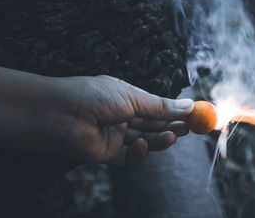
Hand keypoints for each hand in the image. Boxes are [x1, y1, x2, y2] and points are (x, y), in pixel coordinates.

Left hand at [55, 75, 193, 164]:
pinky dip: (140, 153)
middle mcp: (121, 116)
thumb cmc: (94, 96)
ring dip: (161, 139)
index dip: (174, 110)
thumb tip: (188, 105)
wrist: (61, 114)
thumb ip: (160, 106)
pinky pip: (129, 156)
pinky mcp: (107, 153)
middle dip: (172, 126)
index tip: (194, 114)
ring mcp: (114, 135)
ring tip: (174, 135)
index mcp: (125, 97)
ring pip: (144, 140)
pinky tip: (142, 144)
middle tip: (190, 128)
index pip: (155, 105)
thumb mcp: (133, 97)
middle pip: (152, 124)